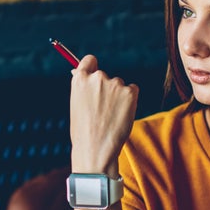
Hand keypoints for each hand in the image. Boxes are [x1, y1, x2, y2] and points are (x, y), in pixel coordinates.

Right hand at [69, 55, 138, 175]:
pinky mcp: (130, 92)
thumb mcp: (77, 106)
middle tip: (103, 110)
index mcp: (80, 79)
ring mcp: (115, 84)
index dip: (92, 67)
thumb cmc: (84, 132)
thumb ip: (84, 89)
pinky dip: (130, 101)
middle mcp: (97, 77)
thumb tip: (90, 77)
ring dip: (119, 97)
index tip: (95, 73)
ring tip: (110, 117)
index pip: (89, 60)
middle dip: (107, 89)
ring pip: (120, 86)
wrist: (96, 150)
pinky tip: (121, 115)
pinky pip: (133, 91)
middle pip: (106, 76)